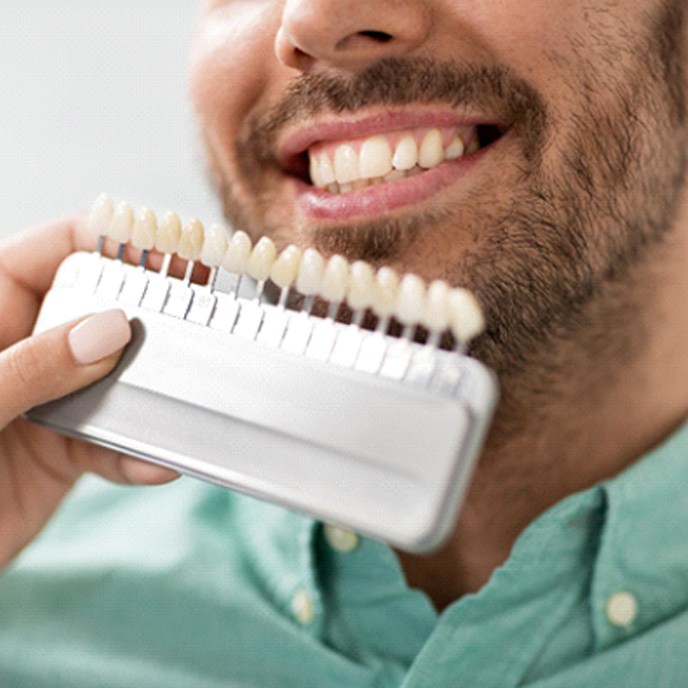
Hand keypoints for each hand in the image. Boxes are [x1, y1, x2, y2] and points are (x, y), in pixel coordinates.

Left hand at [0, 215, 177, 569]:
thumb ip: (33, 365)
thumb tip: (111, 329)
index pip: (53, 251)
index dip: (111, 242)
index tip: (169, 250)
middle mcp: (22, 349)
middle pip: (98, 312)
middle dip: (147, 317)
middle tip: (201, 318)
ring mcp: (46, 400)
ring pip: (114, 380)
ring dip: (151, 395)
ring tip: (184, 400)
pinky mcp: (62, 452)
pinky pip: (111, 444)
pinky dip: (137, 455)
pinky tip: (156, 463)